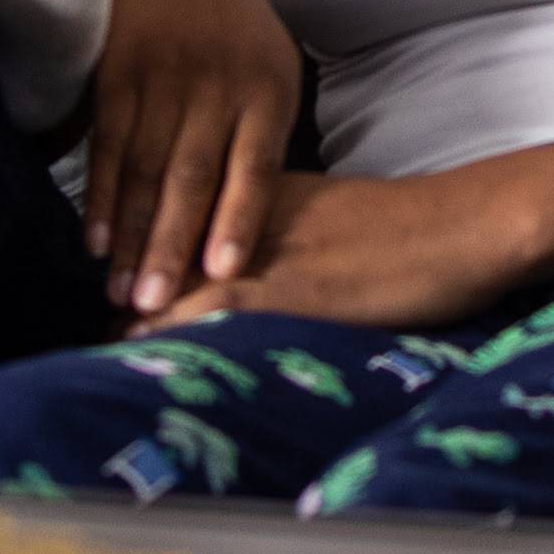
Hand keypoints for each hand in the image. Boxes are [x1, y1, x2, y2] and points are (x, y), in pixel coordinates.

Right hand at [88, 0, 303, 313]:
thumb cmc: (235, 26)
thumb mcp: (272, 67)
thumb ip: (263, 136)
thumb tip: (249, 224)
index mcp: (265, 90)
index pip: (254, 167)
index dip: (237, 221)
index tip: (222, 273)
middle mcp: (214, 84)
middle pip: (192, 177)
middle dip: (172, 246)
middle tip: (156, 306)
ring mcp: (162, 76)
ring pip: (145, 169)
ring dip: (132, 235)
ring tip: (121, 290)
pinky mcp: (116, 70)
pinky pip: (107, 143)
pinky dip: (101, 195)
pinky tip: (95, 239)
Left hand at [139, 156, 553, 332]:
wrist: (460, 226)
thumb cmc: (410, 229)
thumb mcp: (330, 218)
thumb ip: (285, 235)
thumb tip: (254, 267)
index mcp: (255, 193)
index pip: (172, 220)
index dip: (138, 260)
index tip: (116, 294)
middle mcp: (243, 216)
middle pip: (156, 251)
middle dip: (122, 293)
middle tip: (93, 333)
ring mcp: (259, 252)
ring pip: (168, 281)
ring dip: (132, 319)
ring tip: (100, 357)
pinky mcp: (282, 290)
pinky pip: (207, 311)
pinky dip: (170, 335)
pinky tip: (143, 361)